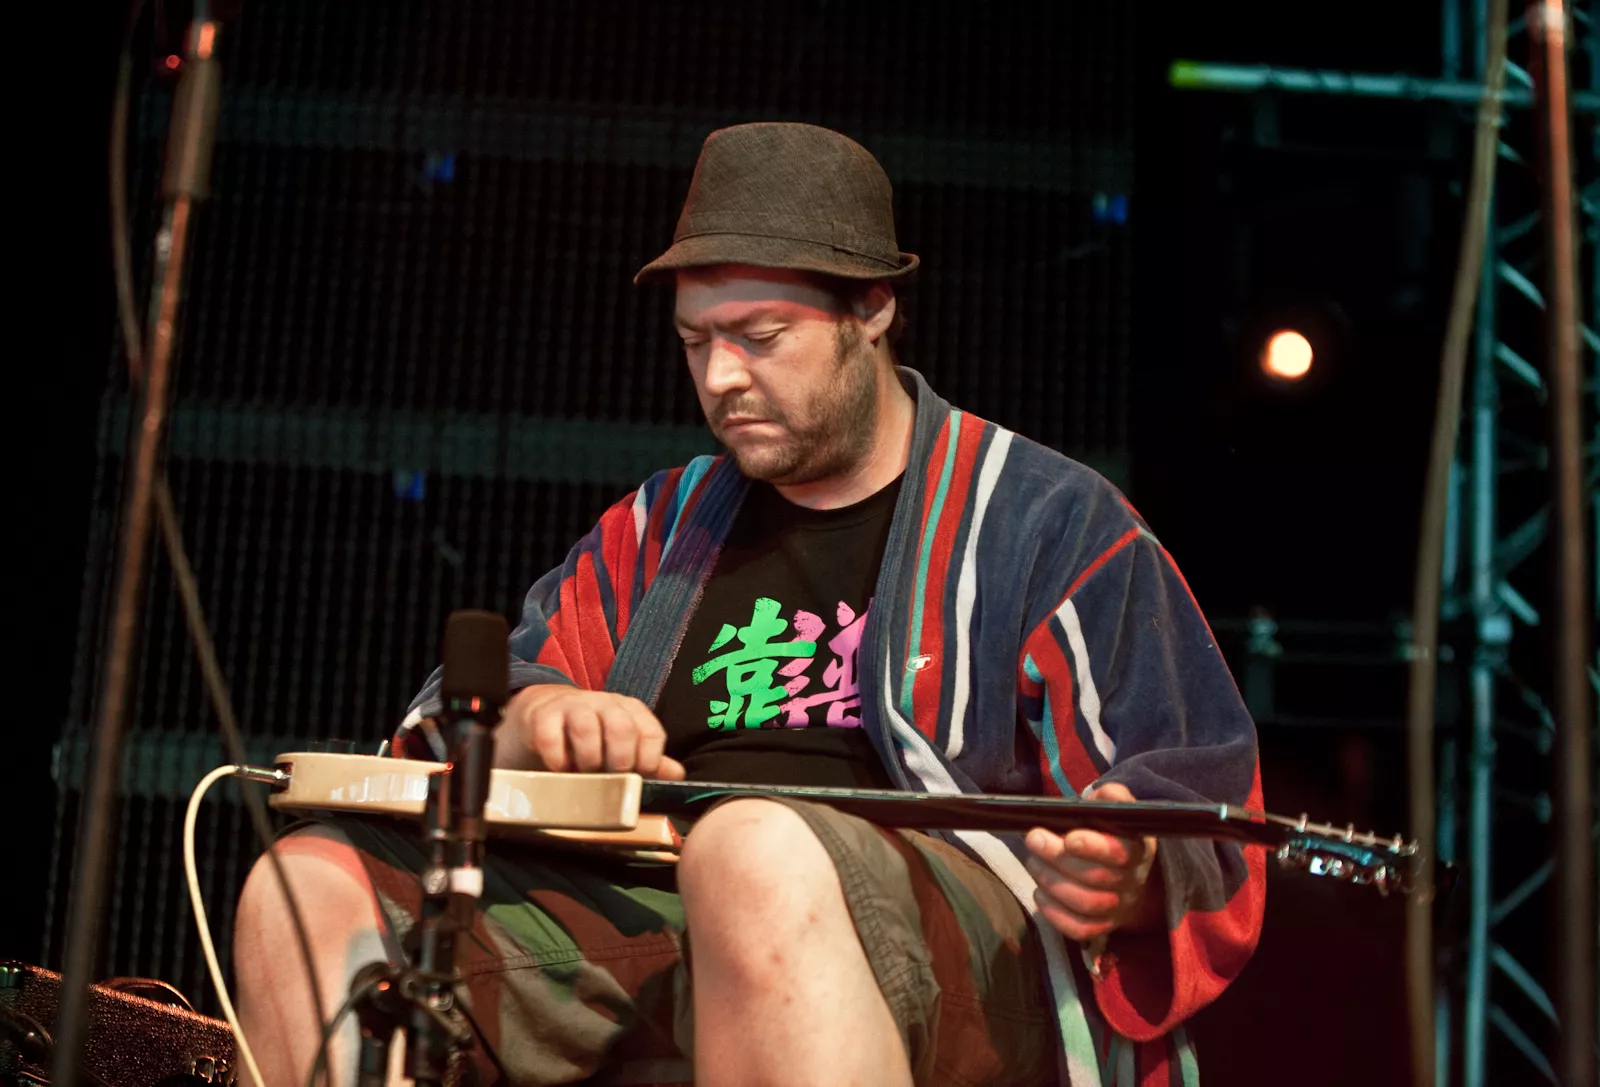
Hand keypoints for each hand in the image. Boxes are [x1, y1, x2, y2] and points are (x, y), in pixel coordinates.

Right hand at [497, 685, 685, 779]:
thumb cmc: (595, 736)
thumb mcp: (625, 745)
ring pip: (586, 728)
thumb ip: (650, 760)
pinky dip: (556, 759)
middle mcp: (606, 704)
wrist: (549, 713)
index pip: (652, 733)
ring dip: (587, 760)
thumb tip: (678, 775)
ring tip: (585, 775)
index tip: (639, 779)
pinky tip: (560, 768)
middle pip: (622, 728)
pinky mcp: (545, 715)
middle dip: (619, 761)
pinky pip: (550, 736)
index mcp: (632, 711)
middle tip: (610, 779)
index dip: (649, 762)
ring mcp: (575, 706)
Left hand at [1023, 781, 1161, 941]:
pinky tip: (1040, 893)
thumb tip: (1104, 793)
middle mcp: (1130, 882)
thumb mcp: (1116, 811)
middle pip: (1096, 878)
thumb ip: (1112, 797)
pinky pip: (1080, 929)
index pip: (1120, 853)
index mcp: (1136, 850)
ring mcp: (1117, 907)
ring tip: (1033, 862)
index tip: (1069, 837)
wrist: (1127, 874)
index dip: (1094, 847)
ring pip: (1086, 904)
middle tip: (1034, 839)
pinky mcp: (1102, 926)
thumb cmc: (1111, 834)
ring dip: (1052, 882)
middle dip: (1059, 858)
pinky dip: (1056, 914)